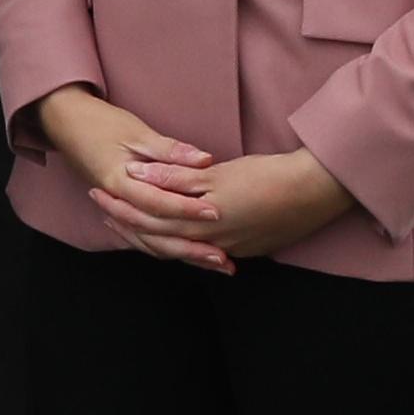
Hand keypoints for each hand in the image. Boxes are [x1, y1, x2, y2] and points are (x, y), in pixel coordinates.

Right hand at [31, 87, 226, 269]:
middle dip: (190, 247)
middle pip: (156, 234)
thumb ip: (169, 150)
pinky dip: (165, 247)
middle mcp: (118, 201)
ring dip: (182, 253)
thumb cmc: (100, 123)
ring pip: (151, 241)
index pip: (158, 202)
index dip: (187, 209)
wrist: (65, 123)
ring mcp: (117, 208)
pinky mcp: (119, 209)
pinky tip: (185, 253)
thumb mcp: (136, 131)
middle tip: (221, 257)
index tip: (216, 213)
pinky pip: (143, 236)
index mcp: (120, 182)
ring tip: (212, 262)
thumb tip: (204, 160)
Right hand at [111, 146, 357, 264]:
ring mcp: (213, 214)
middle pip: (155, 232)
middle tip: (98, 201)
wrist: (315, 193)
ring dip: (129, 199)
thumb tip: (217, 241)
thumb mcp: (257, 233)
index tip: (115, 224)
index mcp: (218, 247)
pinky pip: (179, 186)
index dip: (137, 235)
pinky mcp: (220, 189)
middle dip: (122, 217)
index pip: (167, 246)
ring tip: (108, 186)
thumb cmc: (292, 210)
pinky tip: (136, 167)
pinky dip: (155, 178)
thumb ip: (230, 237)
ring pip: (160, 211)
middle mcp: (210, 237)